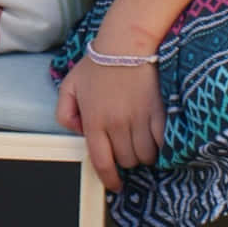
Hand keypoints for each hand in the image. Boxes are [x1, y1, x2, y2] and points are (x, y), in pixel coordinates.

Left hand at [55, 56, 164, 191]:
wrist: (126, 42)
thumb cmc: (99, 62)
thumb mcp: (69, 86)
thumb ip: (65, 112)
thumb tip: (76, 131)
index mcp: (94, 121)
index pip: (101, 162)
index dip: (110, 179)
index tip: (116, 184)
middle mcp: (116, 124)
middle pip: (127, 160)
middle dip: (128, 160)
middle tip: (129, 149)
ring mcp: (139, 119)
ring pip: (146, 154)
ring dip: (146, 154)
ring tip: (144, 143)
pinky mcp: (159, 112)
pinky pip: (163, 141)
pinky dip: (163, 145)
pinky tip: (160, 139)